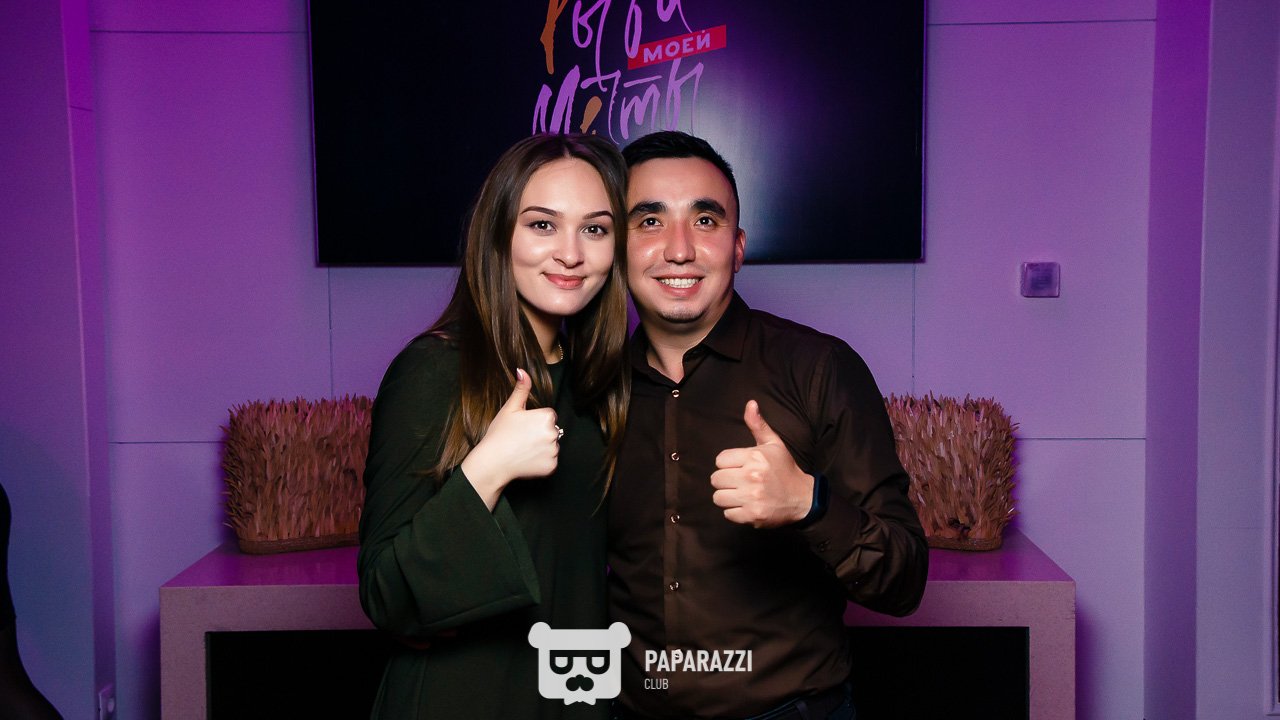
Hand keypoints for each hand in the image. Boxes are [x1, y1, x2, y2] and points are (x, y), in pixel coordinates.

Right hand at [461, 369, 559, 507]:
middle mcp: (554, 433)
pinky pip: (550, 462)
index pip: (548, 417)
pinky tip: (527, 461)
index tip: (522, 428)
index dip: (534, 422)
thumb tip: (522, 370)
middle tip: (522, 440)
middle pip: (551, 431)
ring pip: (551, 447)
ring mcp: (554, 451)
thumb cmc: (500, 434)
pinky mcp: (552, 467)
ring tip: (523, 450)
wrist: (493, 462)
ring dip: (542, 449)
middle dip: (540, 434)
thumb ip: (521, 389)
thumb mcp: (510, 408)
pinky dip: (541, 463)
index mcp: (546, 416)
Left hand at [710, 400, 813, 527]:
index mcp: (755, 457)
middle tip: (740, 481)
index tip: (740, 467)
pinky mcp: (752, 515)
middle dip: (726, 480)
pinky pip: (727, 513)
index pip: (720, 460)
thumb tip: (750, 403)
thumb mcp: (774, 444)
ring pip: (718, 497)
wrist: (803, 498)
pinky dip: (735, 512)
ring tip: (742, 494)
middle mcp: (752, 476)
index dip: (728, 464)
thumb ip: (758, 425)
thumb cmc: (785, 469)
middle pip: (716, 479)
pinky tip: (747, 505)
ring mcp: (752, 497)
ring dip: (728, 497)